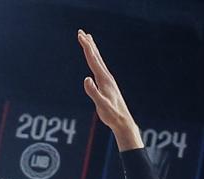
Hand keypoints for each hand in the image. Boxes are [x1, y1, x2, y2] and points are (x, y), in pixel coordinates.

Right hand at [77, 30, 142, 150]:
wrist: (123, 121)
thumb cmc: (112, 115)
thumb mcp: (101, 105)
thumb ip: (93, 92)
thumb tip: (86, 79)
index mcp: (104, 79)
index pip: (93, 59)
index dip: (86, 47)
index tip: (80, 35)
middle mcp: (107, 77)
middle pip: (96, 57)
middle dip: (88, 44)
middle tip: (81, 32)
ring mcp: (108, 81)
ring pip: (99, 61)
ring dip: (93, 50)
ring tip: (89, 41)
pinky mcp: (108, 85)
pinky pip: (100, 68)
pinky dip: (96, 61)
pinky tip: (95, 62)